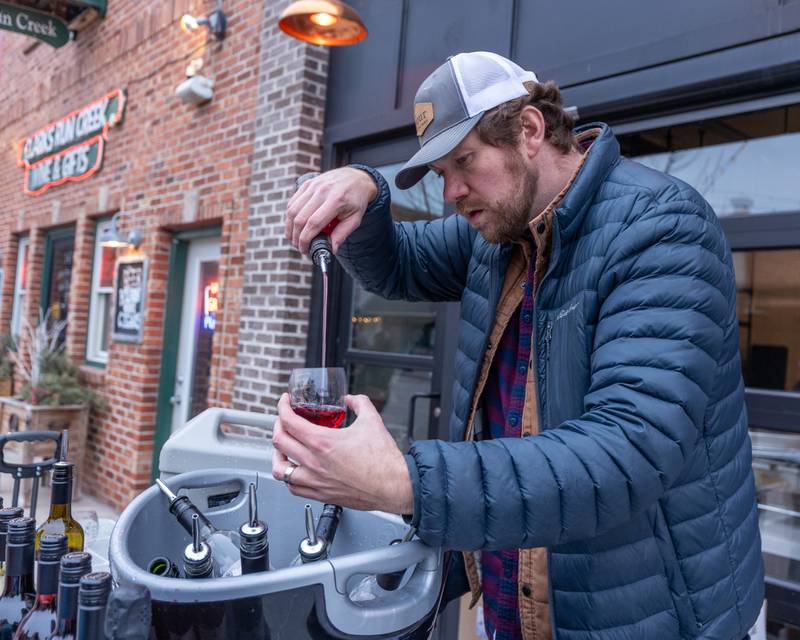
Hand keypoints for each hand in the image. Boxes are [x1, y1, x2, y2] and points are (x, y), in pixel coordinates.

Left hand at [271, 393, 412, 513]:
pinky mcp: (321, 494)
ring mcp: (316, 481)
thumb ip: (360, 403)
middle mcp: (314, 462)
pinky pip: (294, 488)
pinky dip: (290, 478)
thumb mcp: (372, 420)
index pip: (289, 421)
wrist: (393, 486)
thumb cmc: (384, 460)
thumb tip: (352, 399)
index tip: (285, 403)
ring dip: (278, 455)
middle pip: (279, 442)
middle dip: (278, 426)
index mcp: (323, 442)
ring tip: (283, 449)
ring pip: (280, 469)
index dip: (282, 407)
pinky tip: (296, 471)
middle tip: (284, 420)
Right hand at [285, 167, 378, 254]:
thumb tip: (331, 250)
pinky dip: (290, 216)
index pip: (314, 223)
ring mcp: (312, 186)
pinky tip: (295, 225)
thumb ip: (342, 234)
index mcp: (336, 200)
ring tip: (295, 239)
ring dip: (290, 228)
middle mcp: (322, 191)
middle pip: (300, 218)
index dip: (306, 239)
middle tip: (299, 246)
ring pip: (292, 210)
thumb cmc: (356, 200)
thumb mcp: (355, 219)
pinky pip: (292, 202)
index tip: (305, 250)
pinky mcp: (306, 184)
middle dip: (296, 237)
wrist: (356, 178)